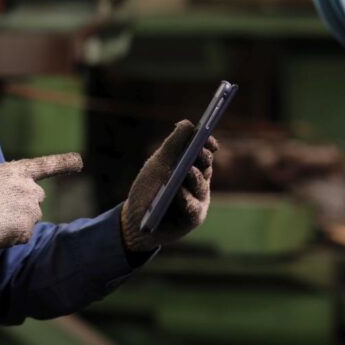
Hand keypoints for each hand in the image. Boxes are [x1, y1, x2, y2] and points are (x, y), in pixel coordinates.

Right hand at [0, 153, 82, 255]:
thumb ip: (7, 181)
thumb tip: (16, 191)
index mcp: (16, 171)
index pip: (45, 165)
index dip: (64, 163)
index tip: (79, 161)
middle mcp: (29, 187)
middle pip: (36, 197)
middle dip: (23, 204)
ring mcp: (30, 209)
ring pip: (31, 217)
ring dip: (17, 220)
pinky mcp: (27, 229)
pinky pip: (24, 233)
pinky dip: (13, 235)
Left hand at [120, 120, 218, 251]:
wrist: (137, 221)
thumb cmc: (148, 189)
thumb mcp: (158, 164)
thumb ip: (173, 144)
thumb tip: (188, 123)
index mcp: (191, 165)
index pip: (204, 151)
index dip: (207, 143)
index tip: (205, 137)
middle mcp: (198, 181)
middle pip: (206, 165)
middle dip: (202, 158)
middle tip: (198, 151)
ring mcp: (198, 199)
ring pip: (201, 185)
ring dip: (194, 178)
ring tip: (187, 170)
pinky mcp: (194, 217)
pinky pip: (194, 207)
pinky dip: (186, 200)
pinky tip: (179, 193)